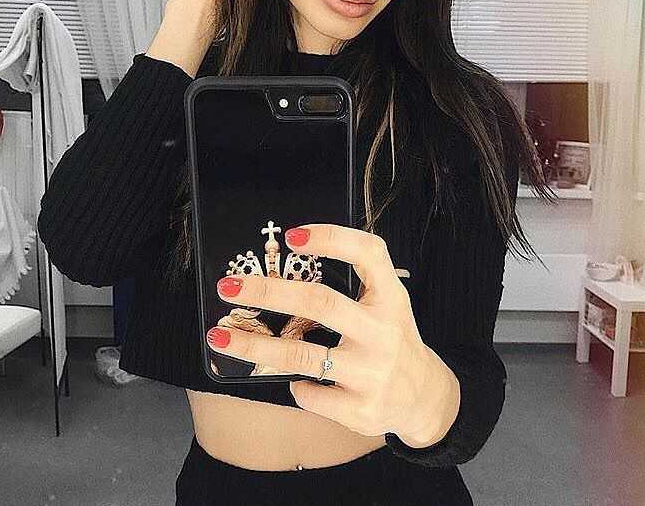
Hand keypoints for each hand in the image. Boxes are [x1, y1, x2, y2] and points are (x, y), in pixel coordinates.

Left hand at [206, 223, 438, 441]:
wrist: (426, 397)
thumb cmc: (392, 337)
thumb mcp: (388, 302)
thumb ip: (356, 281)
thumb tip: (290, 262)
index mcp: (391, 297)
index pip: (368, 254)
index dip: (331, 238)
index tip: (292, 236)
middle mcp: (383, 331)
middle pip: (321, 302)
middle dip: (269, 291)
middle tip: (229, 286)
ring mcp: (373, 372)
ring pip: (302, 356)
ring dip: (254, 346)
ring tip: (219, 339)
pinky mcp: (361, 409)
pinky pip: (310, 395)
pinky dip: (294, 386)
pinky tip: (291, 379)